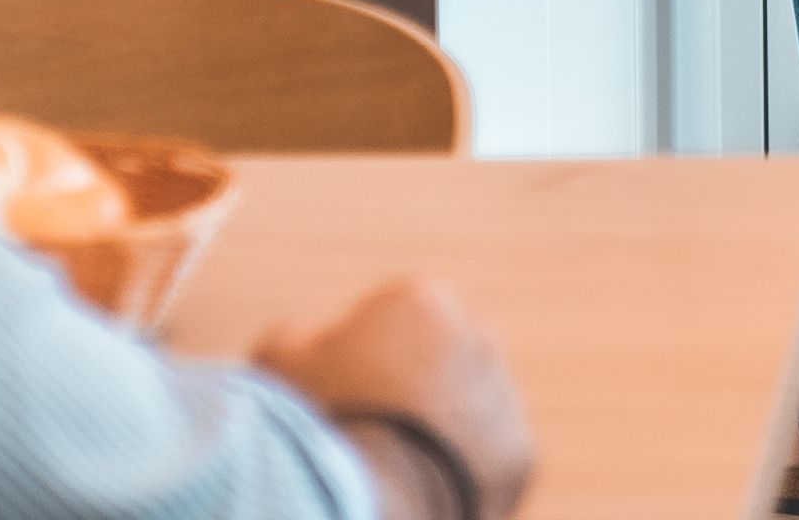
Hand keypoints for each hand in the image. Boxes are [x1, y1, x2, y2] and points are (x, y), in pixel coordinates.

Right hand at [264, 273, 534, 517]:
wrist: (368, 498)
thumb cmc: (316, 423)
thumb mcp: (279, 363)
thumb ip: (297, 336)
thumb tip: (305, 336)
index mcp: (423, 301)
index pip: (399, 318)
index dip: (364, 357)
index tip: (342, 394)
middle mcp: (478, 337)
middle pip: (439, 361)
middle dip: (413, 388)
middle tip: (370, 436)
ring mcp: (505, 396)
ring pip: (470, 410)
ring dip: (442, 431)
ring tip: (394, 471)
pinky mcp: (520, 455)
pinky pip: (489, 461)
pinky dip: (462, 476)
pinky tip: (421, 494)